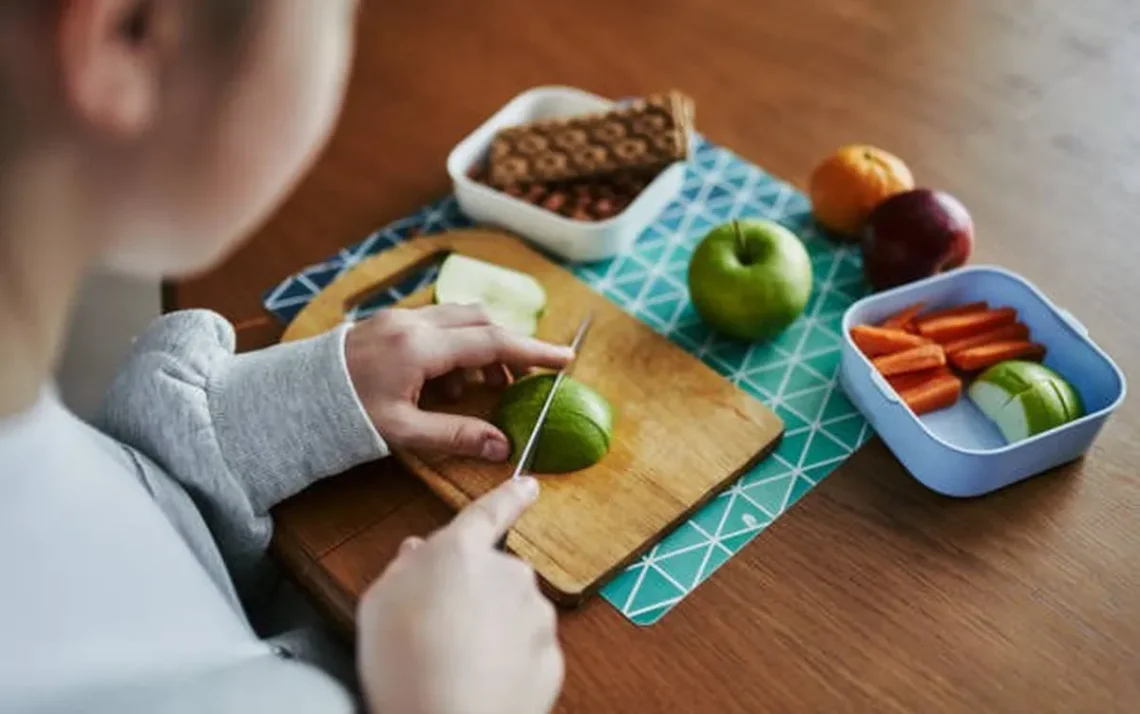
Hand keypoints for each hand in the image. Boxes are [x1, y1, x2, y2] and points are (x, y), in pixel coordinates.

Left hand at [344, 305, 573, 460]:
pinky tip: (448, 380)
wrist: (291, 395)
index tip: (565, 359)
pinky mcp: (391, 321)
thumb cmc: (342, 415)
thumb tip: (503, 447)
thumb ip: (455, 435)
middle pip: (483, 320)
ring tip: (480, 387)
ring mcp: (400, 317)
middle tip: (525, 378)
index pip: (493, 343)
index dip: (534, 352)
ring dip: (483, 346)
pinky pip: (439, 322)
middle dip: (511, 346)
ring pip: (462, 318)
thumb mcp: (402, 431)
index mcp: (419, 348)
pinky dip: (458, 344)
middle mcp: (413, 323)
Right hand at [356, 476, 563, 713]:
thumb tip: (418, 553)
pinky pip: (526, 651)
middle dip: (473, 593)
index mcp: (462, 552)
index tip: (528, 485)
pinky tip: (479, 681)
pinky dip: (508, 662)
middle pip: (494, 574)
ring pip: (513, 613)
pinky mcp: (549, 656)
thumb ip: (404, 568)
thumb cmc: (405, 664)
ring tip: (454, 662)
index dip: (509, 495)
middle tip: (438, 628)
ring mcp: (534, 616)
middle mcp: (508, 574)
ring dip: (491, 629)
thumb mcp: (379, 603)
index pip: (489, 512)